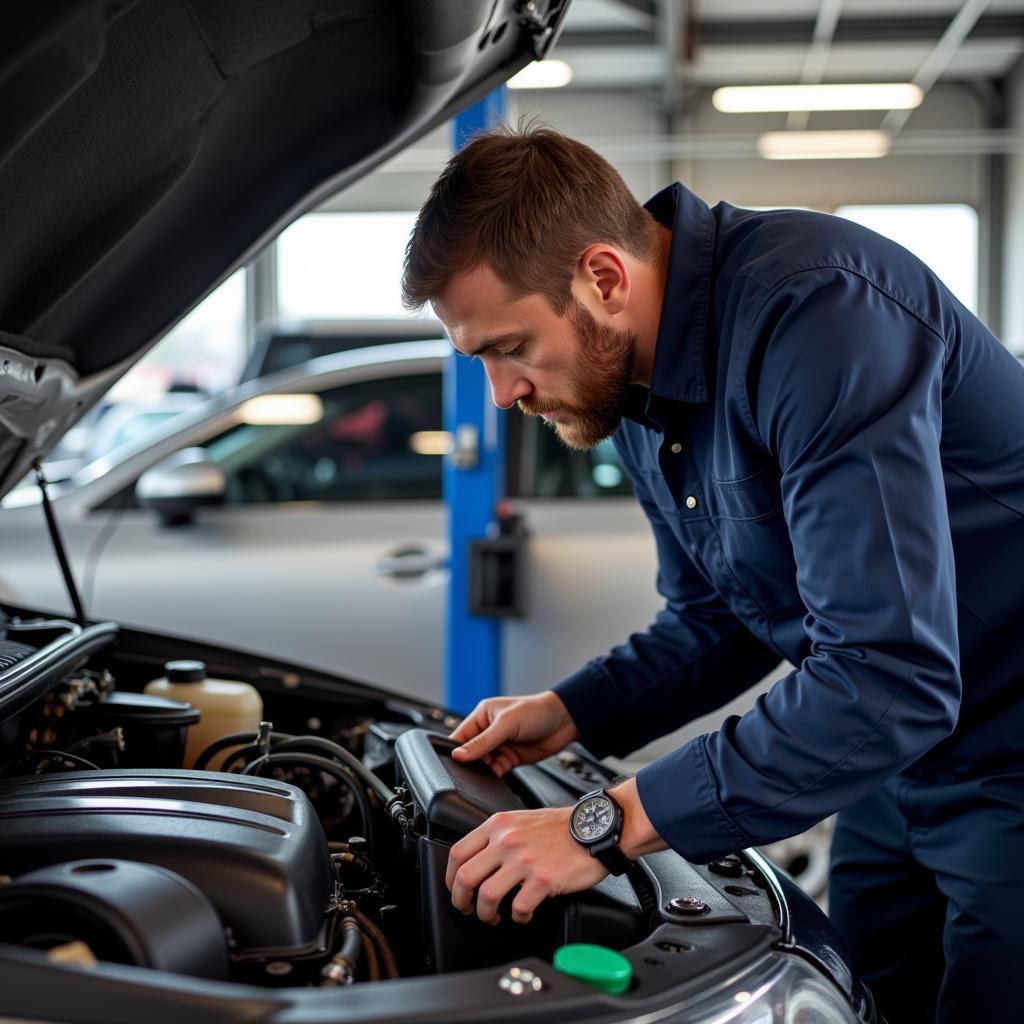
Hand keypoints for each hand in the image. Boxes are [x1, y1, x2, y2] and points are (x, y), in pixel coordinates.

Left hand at [445, 806, 607, 923]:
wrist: (595, 828)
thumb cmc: (561, 827)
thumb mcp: (521, 820)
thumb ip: (499, 836)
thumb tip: (478, 862)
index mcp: (498, 825)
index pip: (457, 853)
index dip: (449, 878)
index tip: (456, 890)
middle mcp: (507, 840)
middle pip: (464, 877)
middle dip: (461, 901)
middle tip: (468, 909)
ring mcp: (524, 860)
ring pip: (486, 896)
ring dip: (486, 914)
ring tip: (494, 915)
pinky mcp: (543, 879)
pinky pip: (518, 908)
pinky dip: (518, 917)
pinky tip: (523, 914)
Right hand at [449, 691, 579, 776]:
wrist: (565, 721)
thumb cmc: (537, 711)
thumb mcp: (506, 724)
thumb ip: (482, 742)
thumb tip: (458, 755)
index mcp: (482, 715)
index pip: (460, 735)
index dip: (455, 750)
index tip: (451, 764)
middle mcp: (489, 730)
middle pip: (470, 752)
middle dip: (468, 763)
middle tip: (467, 773)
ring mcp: (500, 745)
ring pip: (482, 763)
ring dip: (481, 771)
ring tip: (481, 776)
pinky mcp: (511, 758)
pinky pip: (496, 770)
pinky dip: (493, 776)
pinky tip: (492, 779)